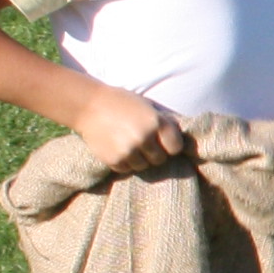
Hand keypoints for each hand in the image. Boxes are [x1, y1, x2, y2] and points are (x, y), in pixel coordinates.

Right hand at [72, 88, 190, 175]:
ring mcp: (128, 150)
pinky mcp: (114, 159)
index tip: (163, 142)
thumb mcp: (148, 107)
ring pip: (143, 167)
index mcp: (156, 122)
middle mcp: (144, 137)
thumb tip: (185, 141)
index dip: (170, 146)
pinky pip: (127, 169)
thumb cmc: (122, 103)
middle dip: (154, 153)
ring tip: (129, 145)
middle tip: (144, 143)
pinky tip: (118, 148)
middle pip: (160, 160)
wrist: (88, 105)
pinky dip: (124, 162)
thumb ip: (164, 123)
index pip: (175, 148)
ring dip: (139, 159)